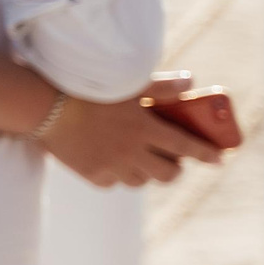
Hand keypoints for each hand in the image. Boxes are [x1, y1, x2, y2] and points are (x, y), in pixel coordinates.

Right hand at [40, 82, 222, 187]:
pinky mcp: (92, 174)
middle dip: (175, 169)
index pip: (186, 146)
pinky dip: (118, 175)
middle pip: (167, 174)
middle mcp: (131, 152)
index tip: (219, 159)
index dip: (206, 154)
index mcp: (143, 128)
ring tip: (138, 157)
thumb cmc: (86, 88)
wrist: (44, 106)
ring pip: (141, 181)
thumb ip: (161, 86)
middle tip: (171, 159)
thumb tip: (191, 81)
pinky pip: (114, 183)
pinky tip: (111, 161)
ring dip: (146, 171)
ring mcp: (111, 166)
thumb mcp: (126, 84)